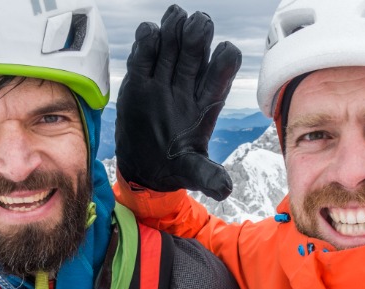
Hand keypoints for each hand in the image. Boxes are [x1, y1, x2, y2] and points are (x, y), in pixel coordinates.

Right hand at [115, 4, 240, 200]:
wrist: (143, 167)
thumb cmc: (173, 169)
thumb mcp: (192, 173)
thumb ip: (207, 176)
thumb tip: (225, 189)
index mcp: (206, 102)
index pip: (222, 71)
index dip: (224, 59)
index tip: (222, 55)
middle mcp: (188, 85)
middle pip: (198, 49)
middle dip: (198, 33)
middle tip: (196, 25)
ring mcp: (164, 78)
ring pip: (173, 42)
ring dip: (174, 27)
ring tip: (172, 22)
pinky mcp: (140, 77)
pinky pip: (145, 49)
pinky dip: (147, 38)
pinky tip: (148, 37)